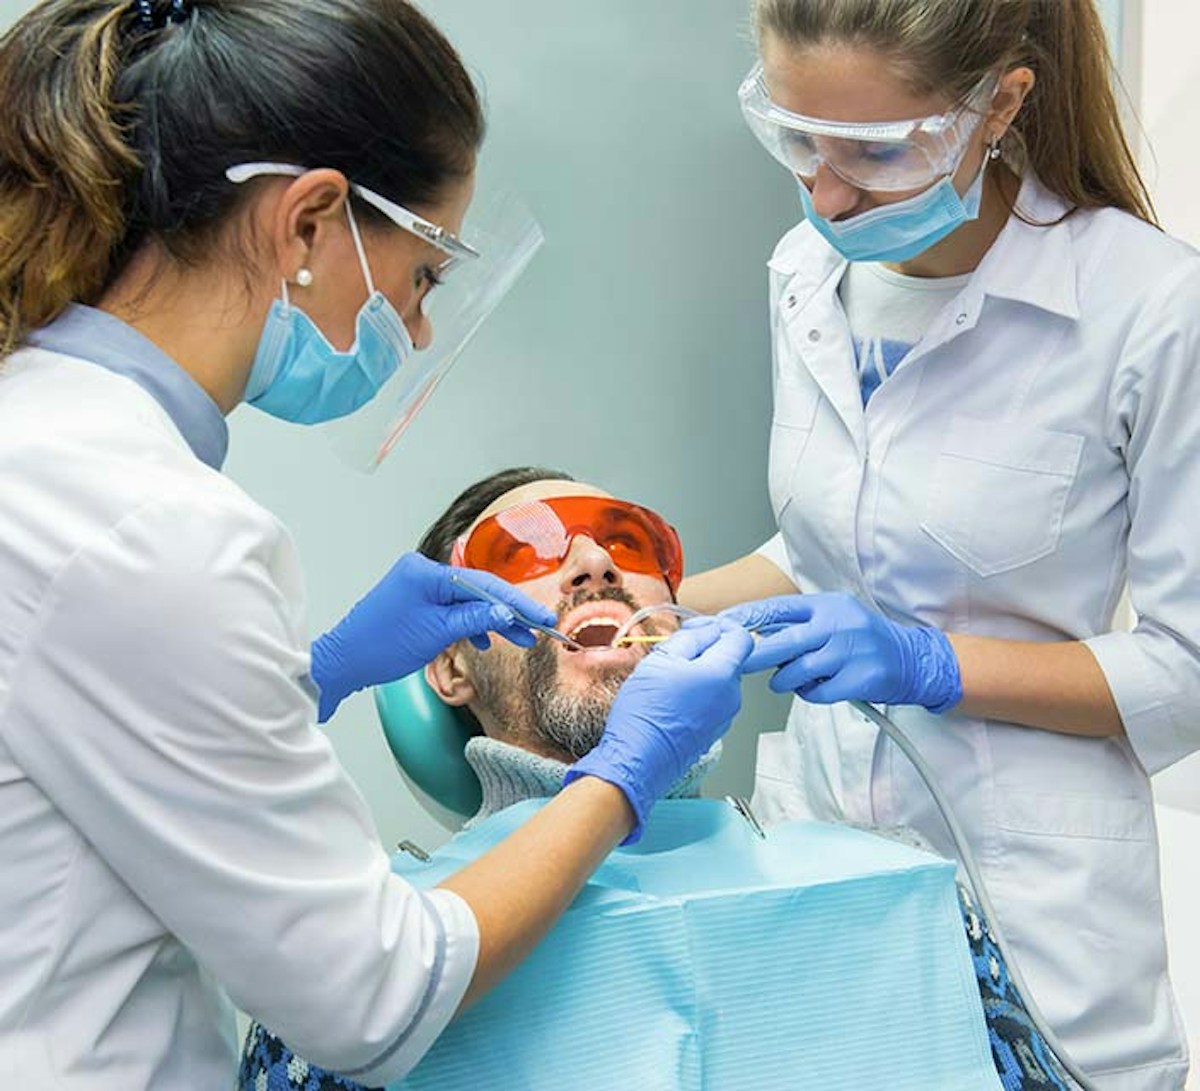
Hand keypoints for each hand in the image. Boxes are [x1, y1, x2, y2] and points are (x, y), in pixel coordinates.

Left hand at [311, 553, 557, 721]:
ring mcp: (418, 586)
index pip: (483, 583)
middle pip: (478, 590)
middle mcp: (422, 572)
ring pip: (467, 601)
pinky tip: (484, 640)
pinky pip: (452, 608)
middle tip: (539, 628)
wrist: (345, 661)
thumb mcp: (438, 633)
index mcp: (425, 572)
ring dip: (492, 620)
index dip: (517, 601)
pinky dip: (470, 623)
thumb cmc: (380, 646)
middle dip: (509, 612)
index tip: (541, 616)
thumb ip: (475, 619)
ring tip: (520, 639)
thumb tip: (506, 612)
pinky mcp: (416, 601)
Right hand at [564, 617, 753, 841]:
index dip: (718, 626)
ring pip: (718, 680)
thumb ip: (692, 638)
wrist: (637, 761)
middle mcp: (731, 697)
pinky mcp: (713, 731)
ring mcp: (724, 717)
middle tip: (672, 652)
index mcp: (722, 675)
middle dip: (704, 649)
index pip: (741, 637)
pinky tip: (670, 699)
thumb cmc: (645, 714)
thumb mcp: (661, 659)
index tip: (696, 627)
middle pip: (728, 658)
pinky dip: (696, 693)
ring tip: (666, 678)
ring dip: (697, 671)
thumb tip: (708, 630)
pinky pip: (711, 702)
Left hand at [723, 592, 960, 712]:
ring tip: (786, 679)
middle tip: (738, 663)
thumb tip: (754, 631)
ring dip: (785, 679)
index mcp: (828, 605)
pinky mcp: (860, 678)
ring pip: (798, 671)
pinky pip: (818, 692)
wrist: (912, 659)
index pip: (779, 608)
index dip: (748, 617)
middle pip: (783, 642)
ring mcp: (851, 652)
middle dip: (755, 655)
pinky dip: (809, 694)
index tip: (723, 624)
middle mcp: (839, 624)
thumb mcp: (833, 618)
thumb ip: (798, 624)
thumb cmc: (863, 639)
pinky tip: (815, 688)